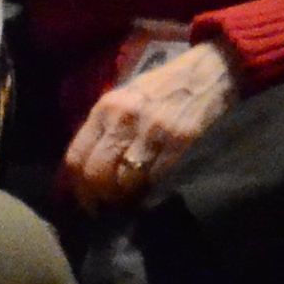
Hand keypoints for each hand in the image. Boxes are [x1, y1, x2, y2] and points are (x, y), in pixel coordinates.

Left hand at [63, 40, 238, 210]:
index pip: (77, 157)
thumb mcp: (123, 99)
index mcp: (105, 108)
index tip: (85, 202)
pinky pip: (156, 180)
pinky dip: (150, 194)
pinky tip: (151, 195)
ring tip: (129, 204)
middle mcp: (125, 118)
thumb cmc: (160, 89)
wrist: (206, 74)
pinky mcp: (181, 142)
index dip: (78, 188)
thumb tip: (84, 173)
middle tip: (106, 210)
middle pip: (98, 174)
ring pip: (126, 183)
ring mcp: (154, 131)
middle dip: (99, 199)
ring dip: (125, 200)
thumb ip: (103, 130)